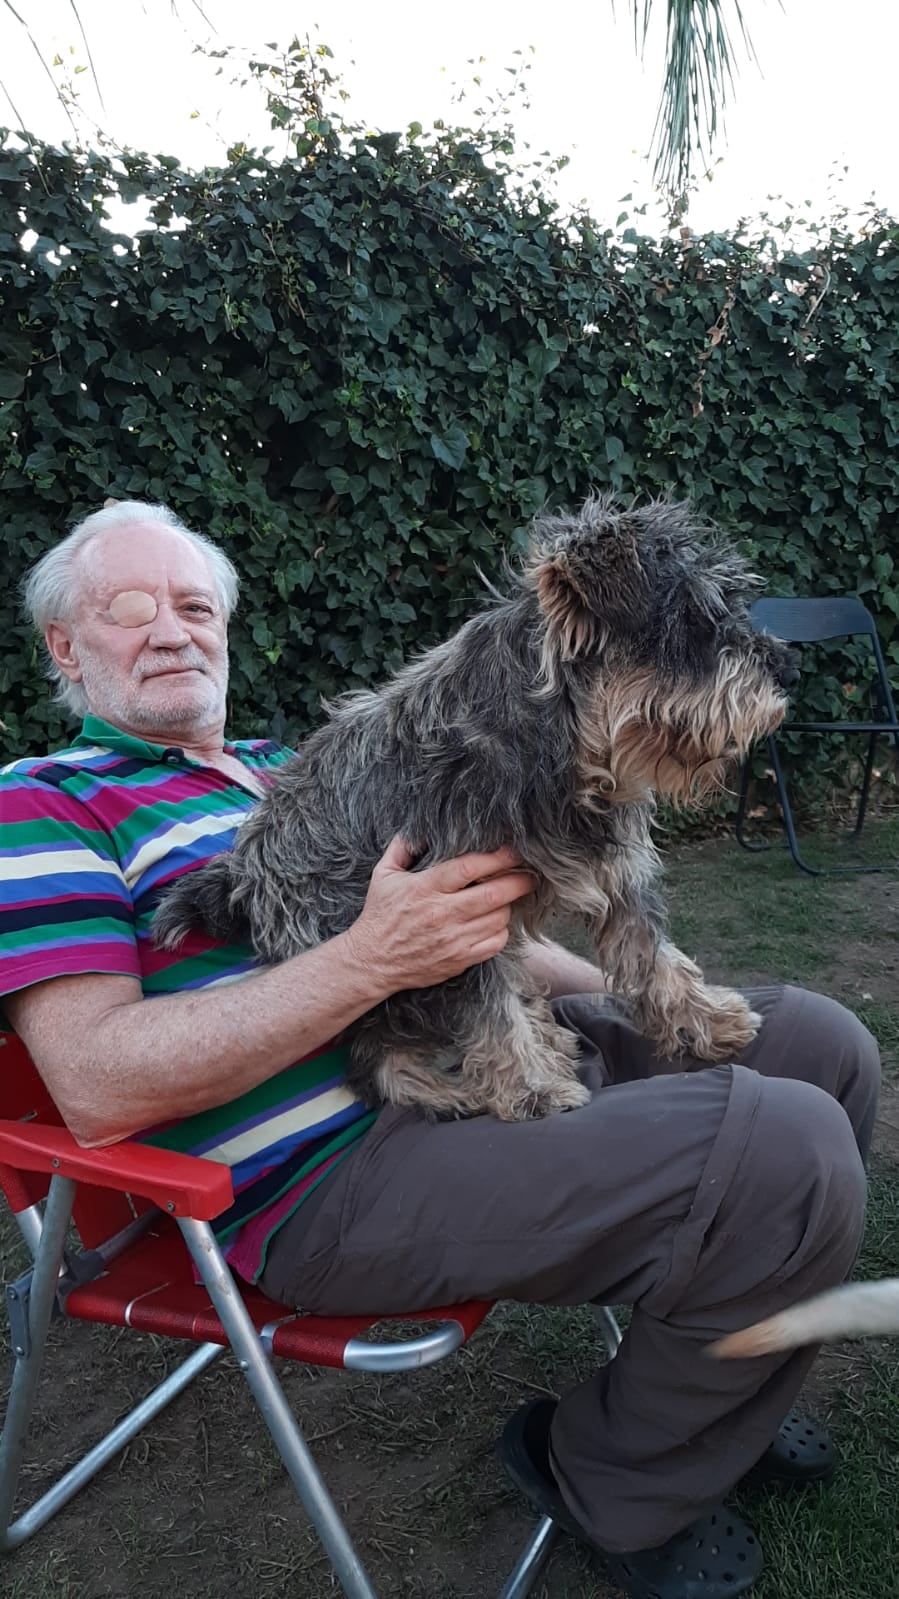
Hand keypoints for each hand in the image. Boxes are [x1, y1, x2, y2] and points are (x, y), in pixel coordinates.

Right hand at [344, 836, 535, 994]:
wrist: (372, 961)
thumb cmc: (379, 916)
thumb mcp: (383, 875)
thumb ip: (402, 847)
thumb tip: (418, 827)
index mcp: (425, 888)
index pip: (469, 867)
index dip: (497, 857)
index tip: (514, 851)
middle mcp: (441, 914)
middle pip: (493, 895)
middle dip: (518, 882)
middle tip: (531, 874)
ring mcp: (452, 940)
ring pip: (498, 919)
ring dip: (509, 906)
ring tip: (510, 897)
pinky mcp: (459, 960)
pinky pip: (494, 944)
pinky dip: (502, 931)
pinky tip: (496, 922)